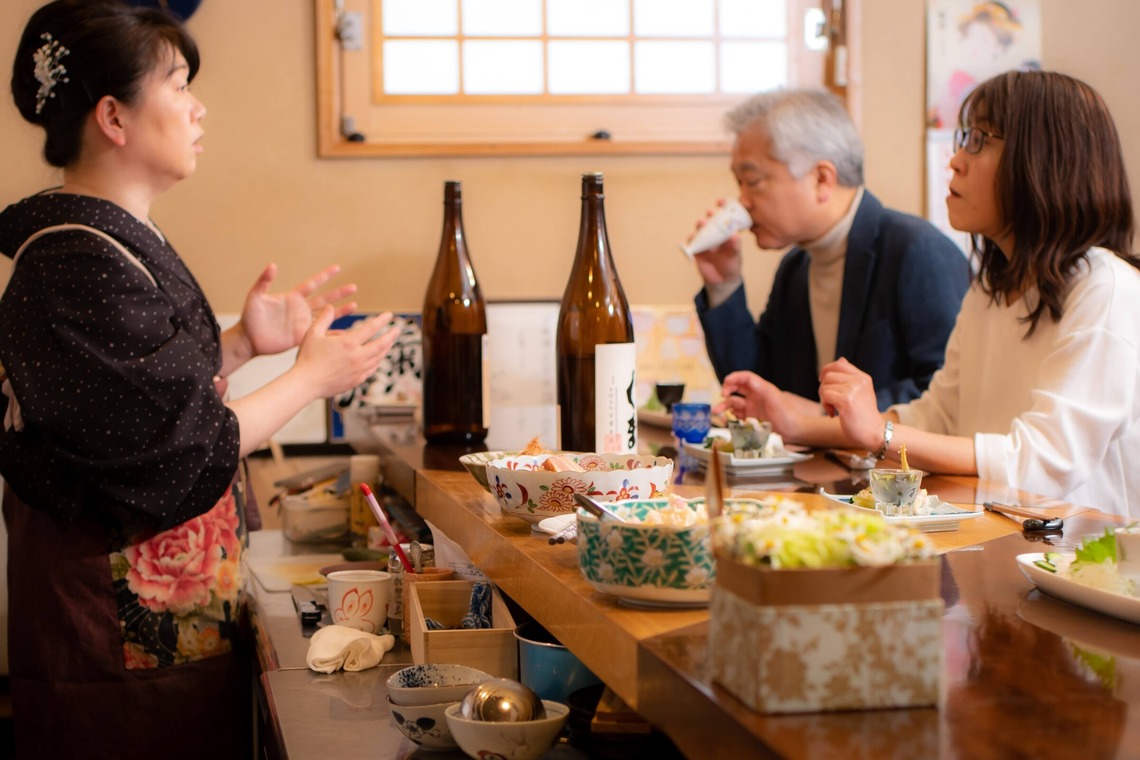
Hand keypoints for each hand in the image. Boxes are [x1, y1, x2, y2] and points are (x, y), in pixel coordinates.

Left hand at [239, 264, 358, 357]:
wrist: (249, 339)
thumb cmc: (250, 317)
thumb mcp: (255, 296)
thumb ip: (264, 281)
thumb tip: (272, 265)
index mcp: (292, 298)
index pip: (312, 284)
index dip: (325, 276)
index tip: (337, 268)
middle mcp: (301, 309)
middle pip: (325, 299)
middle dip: (339, 293)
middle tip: (353, 287)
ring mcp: (303, 323)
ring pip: (326, 315)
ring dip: (340, 311)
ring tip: (354, 305)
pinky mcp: (303, 336)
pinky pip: (321, 333)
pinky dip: (333, 333)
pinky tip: (345, 333)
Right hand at [295, 308, 398, 399]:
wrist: (306, 384)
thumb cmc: (307, 358)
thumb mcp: (312, 334)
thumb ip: (323, 319)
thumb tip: (330, 307)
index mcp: (348, 343)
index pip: (371, 328)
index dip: (382, 320)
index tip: (389, 315)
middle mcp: (357, 357)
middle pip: (381, 344)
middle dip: (391, 335)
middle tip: (397, 329)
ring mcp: (359, 370)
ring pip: (379, 358)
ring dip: (386, 348)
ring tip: (390, 342)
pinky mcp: (356, 380)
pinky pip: (372, 370)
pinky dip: (377, 362)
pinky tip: (378, 359)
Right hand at [690, 200, 743, 285]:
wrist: (722, 280)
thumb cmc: (732, 265)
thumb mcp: (736, 256)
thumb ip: (735, 246)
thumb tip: (735, 236)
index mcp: (727, 232)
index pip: (725, 216)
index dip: (723, 207)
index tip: (721, 201)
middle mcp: (715, 234)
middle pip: (711, 220)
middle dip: (710, 215)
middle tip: (711, 212)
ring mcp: (705, 241)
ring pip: (701, 230)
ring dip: (701, 226)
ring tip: (702, 223)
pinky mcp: (697, 250)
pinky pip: (692, 243)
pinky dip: (692, 240)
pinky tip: (693, 238)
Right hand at [717, 370, 793, 429]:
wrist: (794, 432)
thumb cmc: (788, 414)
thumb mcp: (775, 400)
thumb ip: (762, 389)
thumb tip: (748, 380)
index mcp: (760, 389)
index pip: (745, 378)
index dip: (735, 377)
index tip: (726, 381)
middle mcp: (754, 397)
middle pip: (736, 389)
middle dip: (727, 390)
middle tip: (722, 395)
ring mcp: (751, 409)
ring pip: (733, 404)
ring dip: (724, 406)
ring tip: (716, 411)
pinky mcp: (750, 420)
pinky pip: (736, 416)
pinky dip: (728, 417)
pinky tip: (725, 419)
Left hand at [818, 358, 883, 449]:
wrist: (874, 433)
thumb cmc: (864, 416)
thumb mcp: (860, 392)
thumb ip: (850, 377)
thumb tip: (840, 359)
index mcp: (863, 377)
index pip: (839, 363)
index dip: (826, 370)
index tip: (822, 381)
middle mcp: (859, 380)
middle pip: (829, 375)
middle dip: (823, 388)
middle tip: (829, 402)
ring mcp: (853, 389)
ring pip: (824, 386)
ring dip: (824, 399)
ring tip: (833, 409)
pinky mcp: (846, 400)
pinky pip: (825, 395)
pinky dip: (825, 405)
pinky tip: (833, 413)